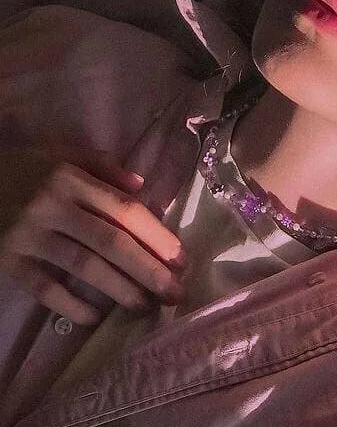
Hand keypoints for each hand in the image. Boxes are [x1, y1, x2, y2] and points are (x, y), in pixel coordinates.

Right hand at [0, 146, 187, 324]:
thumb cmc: (22, 170)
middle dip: (148, 270)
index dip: (157, 236)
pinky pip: (44, 288)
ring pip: (84, 267)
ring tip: (146, 305)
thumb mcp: (61, 156)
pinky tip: (96, 317)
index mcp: (72, 179)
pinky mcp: (7, 261)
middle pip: (111, 242)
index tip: (182, 259)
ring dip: (120, 290)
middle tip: (175, 292)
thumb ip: (102, 165)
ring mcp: (28, 236)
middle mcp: (52, 206)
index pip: (125, 210)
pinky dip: (72, 305)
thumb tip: (142, 186)